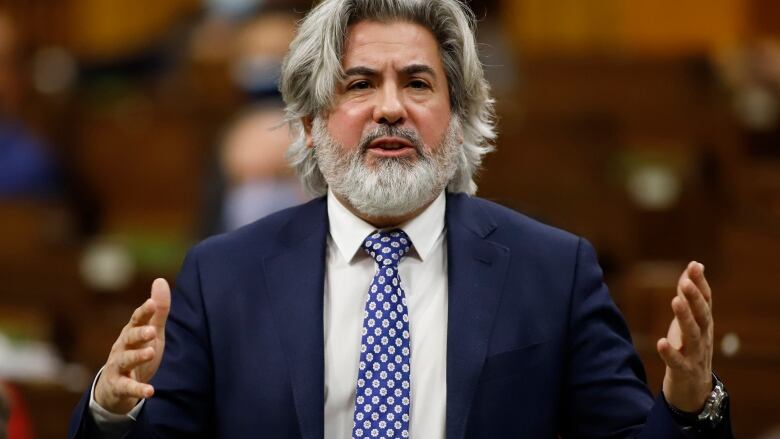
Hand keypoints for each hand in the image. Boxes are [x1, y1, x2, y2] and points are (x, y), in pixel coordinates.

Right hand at [95, 278, 170, 413]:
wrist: (115, 387)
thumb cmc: (137, 353)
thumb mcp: (151, 332)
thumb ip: (158, 311)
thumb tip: (160, 280)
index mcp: (130, 333)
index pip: (136, 319)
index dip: (144, 312)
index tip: (151, 303)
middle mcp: (121, 348)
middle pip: (128, 338)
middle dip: (138, 334)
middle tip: (151, 331)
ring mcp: (117, 367)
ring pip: (125, 360)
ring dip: (137, 357)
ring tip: (150, 353)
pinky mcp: (118, 387)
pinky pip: (128, 388)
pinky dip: (138, 389)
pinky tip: (150, 391)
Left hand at [657, 261, 713, 411]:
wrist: (693, 388)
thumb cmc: (689, 347)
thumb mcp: (689, 319)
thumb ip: (690, 294)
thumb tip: (694, 265)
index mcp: (704, 323)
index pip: (706, 300)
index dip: (700, 283)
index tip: (694, 266)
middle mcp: (703, 336)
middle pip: (702, 315)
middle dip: (695, 298)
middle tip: (686, 282)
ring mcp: (695, 354)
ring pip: (693, 335)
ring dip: (685, 317)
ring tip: (675, 301)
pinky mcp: (684, 371)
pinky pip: (677, 362)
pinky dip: (670, 353)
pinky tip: (661, 342)